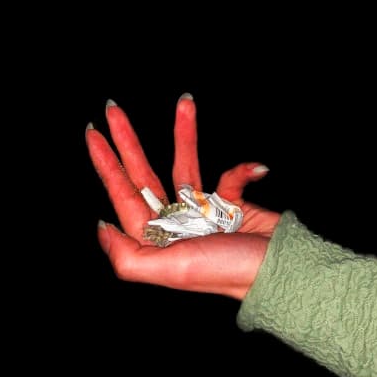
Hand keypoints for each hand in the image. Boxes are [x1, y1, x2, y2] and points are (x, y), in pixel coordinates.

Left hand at [86, 95, 280, 299]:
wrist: (282, 269)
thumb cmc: (227, 272)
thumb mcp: (172, 270)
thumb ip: (127, 257)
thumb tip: (102, 227)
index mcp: (157, 239)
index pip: (123, 195)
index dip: (106, 165)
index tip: (94, 134)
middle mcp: (175, 224)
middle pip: (145, 176)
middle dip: (129, 143)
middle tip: (113, 110)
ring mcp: (201, 213)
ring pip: (185, 167)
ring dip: (185, 136)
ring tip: (185, 104)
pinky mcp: (229, 204)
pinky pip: (231, 177)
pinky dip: (243, 171)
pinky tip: (255, 170)